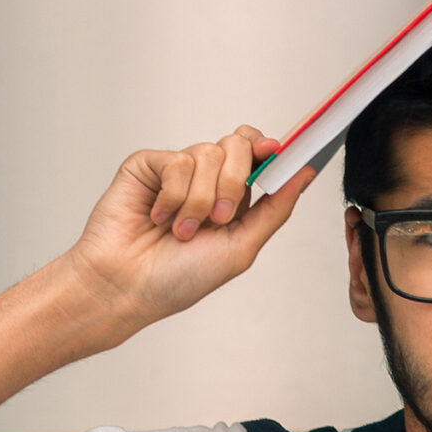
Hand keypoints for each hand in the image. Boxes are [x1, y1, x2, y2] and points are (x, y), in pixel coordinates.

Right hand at [60, 126, 314, 340]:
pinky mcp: (148, 165)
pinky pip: (177, 160)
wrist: (127, 286)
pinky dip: (173, 195)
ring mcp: (177, 171)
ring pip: (208, 154)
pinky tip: (158, 216)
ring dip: (199, 200)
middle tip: (219, 218)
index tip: (276, 152)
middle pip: (239, 145)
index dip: (269, 150)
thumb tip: (305, 174)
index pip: (259, 155)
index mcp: (234, 199)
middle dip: (235, 182)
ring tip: (181, 230)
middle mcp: (207, 180)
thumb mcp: (242, 247)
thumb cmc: (179, 278)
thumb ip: (276, 209)